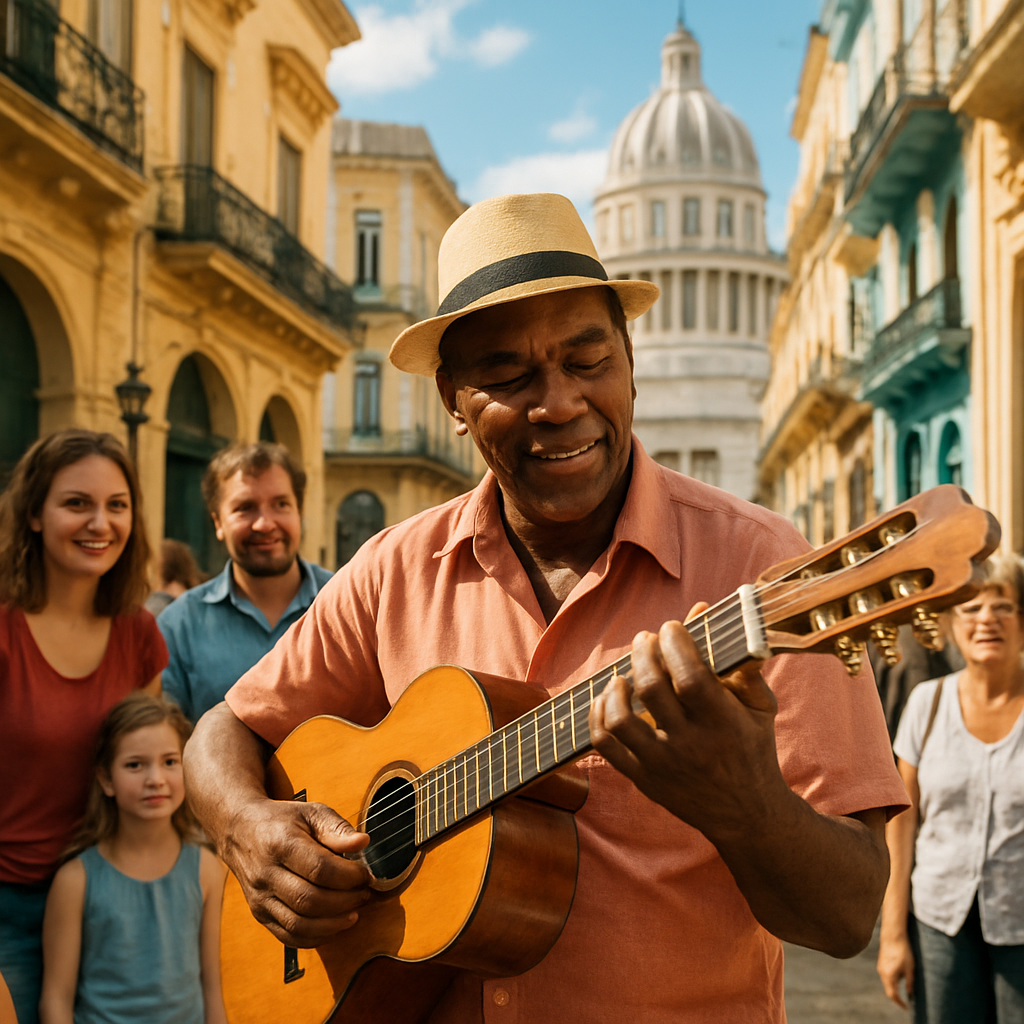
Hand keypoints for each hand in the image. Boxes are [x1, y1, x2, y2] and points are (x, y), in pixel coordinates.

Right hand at [221, 797, 370, 947]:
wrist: (241, 831)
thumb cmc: (282, 821)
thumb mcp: (310, 812)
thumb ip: (337, 828)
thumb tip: (362, 843)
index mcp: (281, 843)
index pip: (319, 869)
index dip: (349, 876)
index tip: (365, 874)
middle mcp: (266, 874)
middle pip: (310, 900)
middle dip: (345, 902)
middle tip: (364, 894)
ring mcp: (260, 897)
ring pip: (299, 924)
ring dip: (333, 924)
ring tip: (354, 913)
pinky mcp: (259, 914)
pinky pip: (288, 936)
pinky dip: (315, 937)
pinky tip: (333, 925)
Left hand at [590, 608, 785, 840]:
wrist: (746, 815)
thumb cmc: (753, 749)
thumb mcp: (761, 708)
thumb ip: (742, 665)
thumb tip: (720, 619)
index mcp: (723, 724)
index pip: (690, 676)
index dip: (675, 644)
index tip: (671, 627)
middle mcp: (690, 745)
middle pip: (651, 689)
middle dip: (643, 653)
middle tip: (645, 639)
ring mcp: (662, 764)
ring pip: (620, 718)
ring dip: (615, 686)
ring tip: (624, 673)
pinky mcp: (642, 779)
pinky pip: (605, 744)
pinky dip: (598, 714)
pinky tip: (608, 697)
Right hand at [877, 932, 914, 1008]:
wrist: (893, 935)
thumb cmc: (903, 951)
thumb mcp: (910, 969)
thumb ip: (909, 983)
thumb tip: (910, 994)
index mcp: (889, 976)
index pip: (892, 995)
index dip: (899, 1003)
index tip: (906, 1008)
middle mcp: (882, 973)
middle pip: (888, 989)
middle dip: (897, 996)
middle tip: (906, 1001)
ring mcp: (880, 967)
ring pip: (887, 982)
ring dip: (895, 987)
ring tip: (906, 985)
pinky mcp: (881, 962)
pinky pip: (886, 975)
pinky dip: (893, 980)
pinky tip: (901, 974)